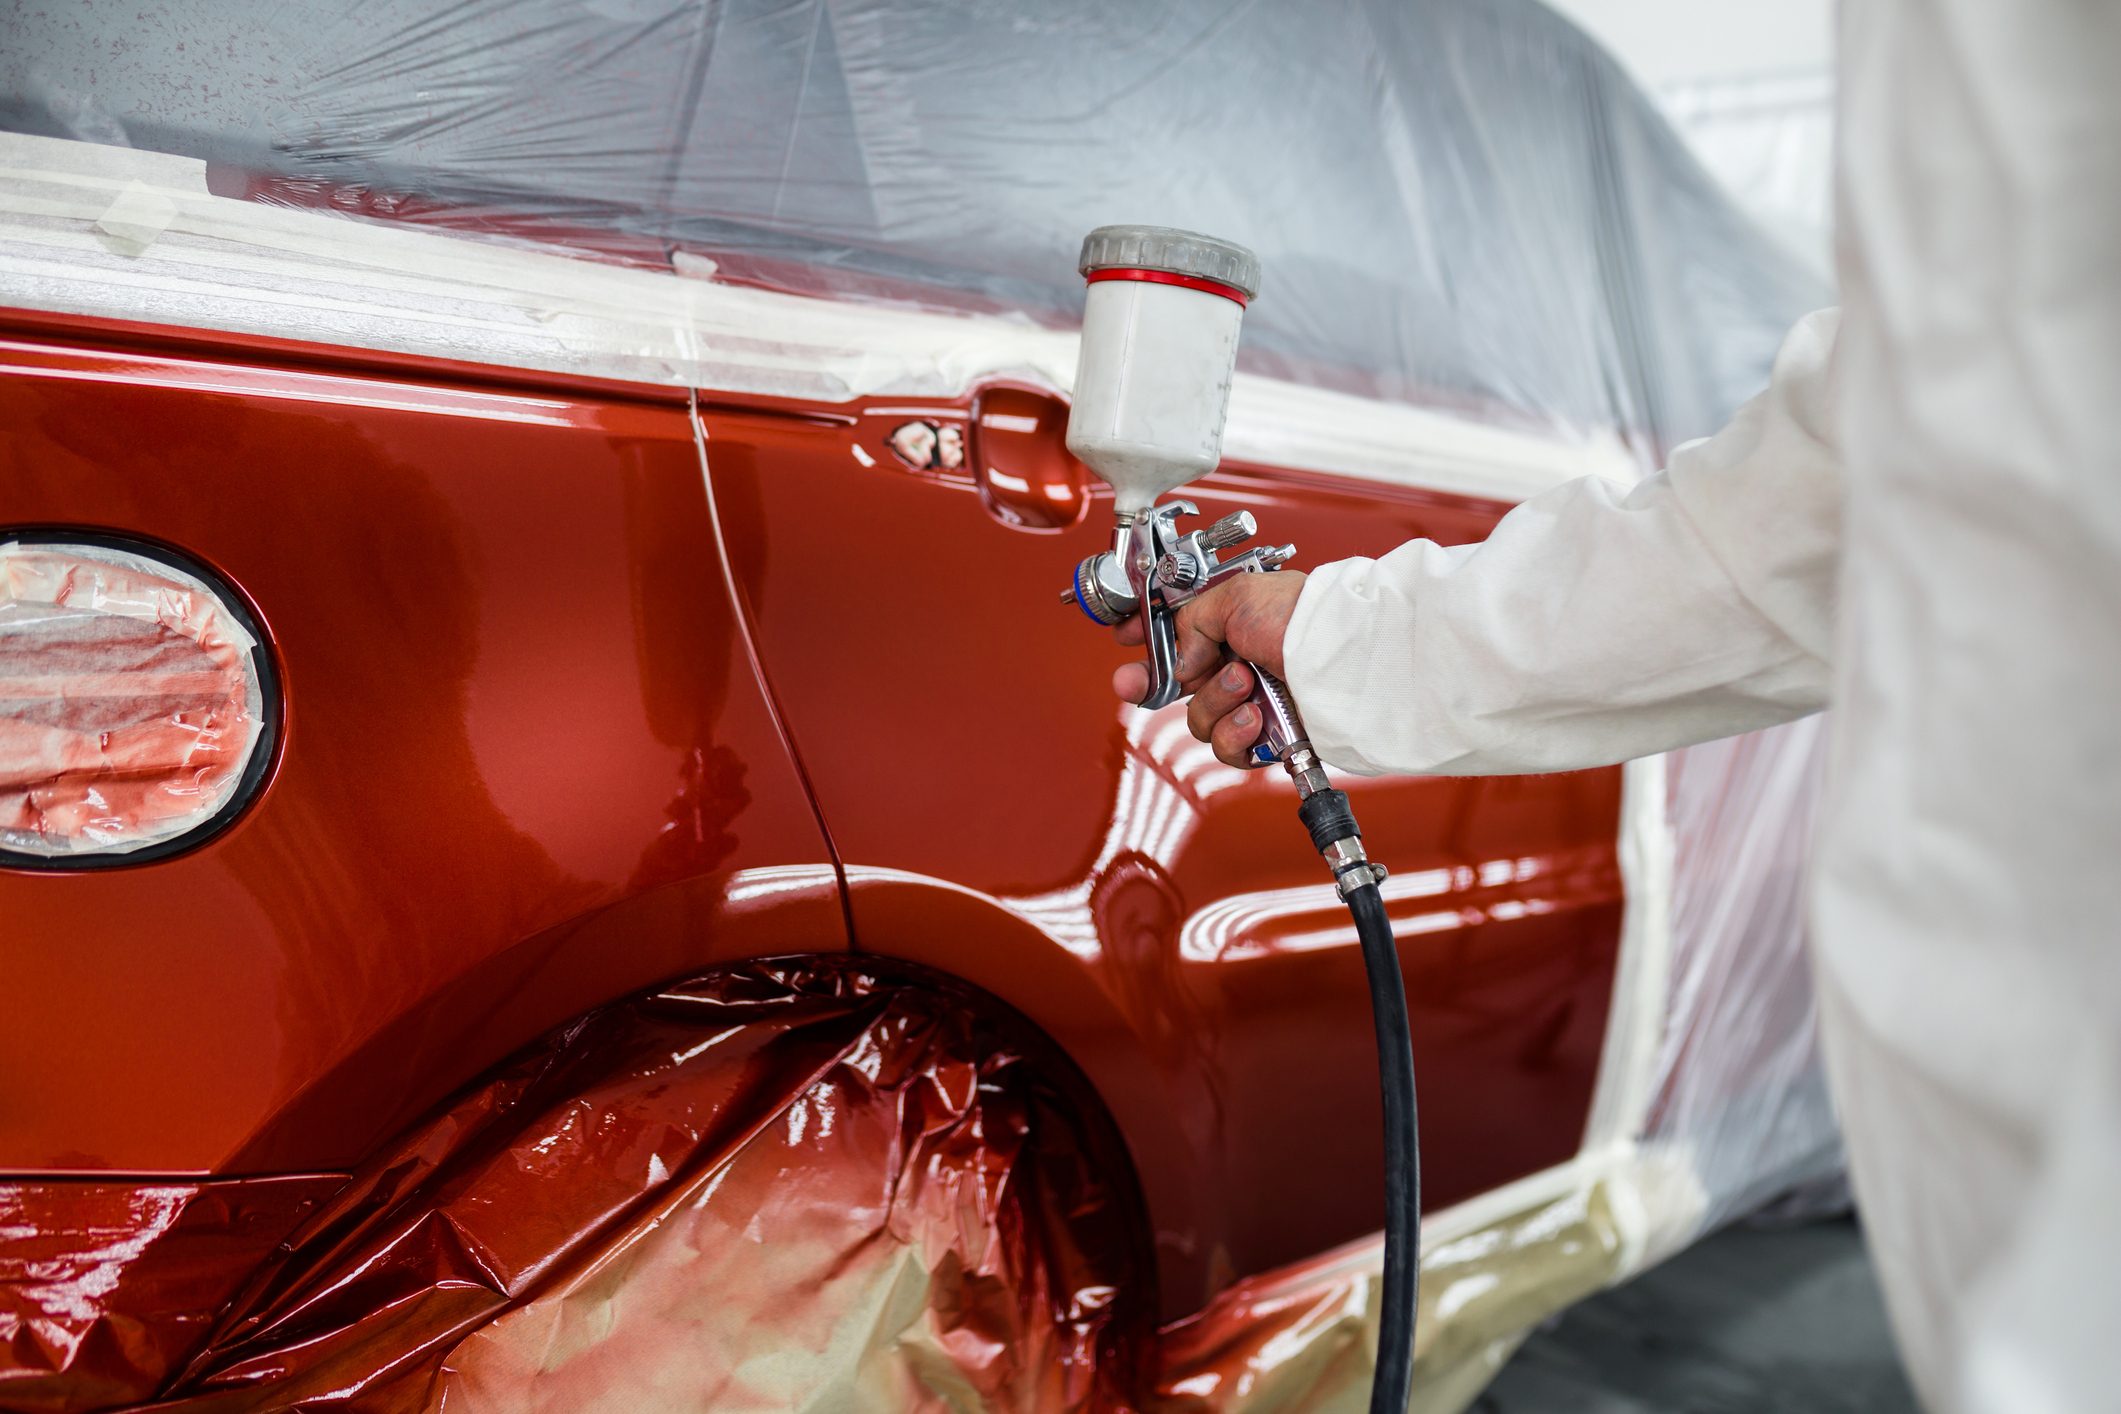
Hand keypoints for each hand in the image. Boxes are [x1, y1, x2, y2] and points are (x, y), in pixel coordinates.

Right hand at [1113, 571, 1306, 768]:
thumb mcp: (1235, 597)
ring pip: (1200, 720)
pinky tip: (1255, 717)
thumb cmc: (1303, 619)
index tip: (1124, 642)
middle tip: (1135, 683)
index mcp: (1232, 627)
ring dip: (1216, 703)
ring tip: (1245, 685)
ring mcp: (1252, 703)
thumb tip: (1182, 660)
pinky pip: (1229, 749)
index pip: (1178, 637)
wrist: (1345, 658)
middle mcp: (1240, 665)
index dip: (1148, 644)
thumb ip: (1193, 623)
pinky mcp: (1267, 738)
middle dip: (1155, 683)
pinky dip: (1237, 735)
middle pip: (1179, 687)